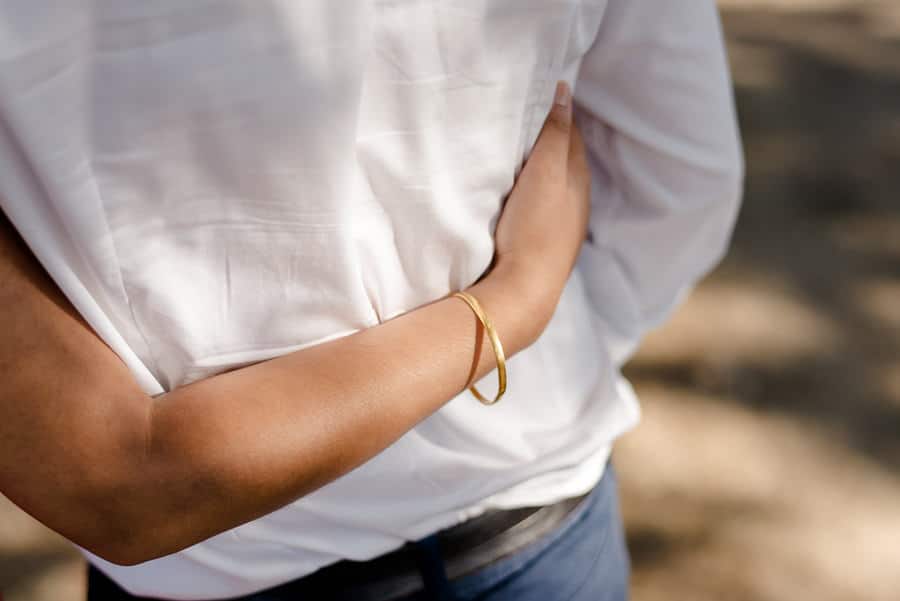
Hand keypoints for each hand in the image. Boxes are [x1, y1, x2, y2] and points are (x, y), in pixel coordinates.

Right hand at [488, 81, 591, 329]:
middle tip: (531, 117)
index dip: (559, 114)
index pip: (572, 135)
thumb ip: (555, 133)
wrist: (526, 289)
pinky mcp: (546, 244)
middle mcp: (577, 202)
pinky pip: (545, 206)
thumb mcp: (545, 172)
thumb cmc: (535, 227)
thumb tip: (565, 93)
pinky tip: (523, 194)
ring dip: (546, 167)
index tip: (543, 95)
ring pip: (557, 185)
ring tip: (525, 152)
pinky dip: (537, 191)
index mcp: (579, 179)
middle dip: (554, 138)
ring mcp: (563, 226)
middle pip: (567, 160)